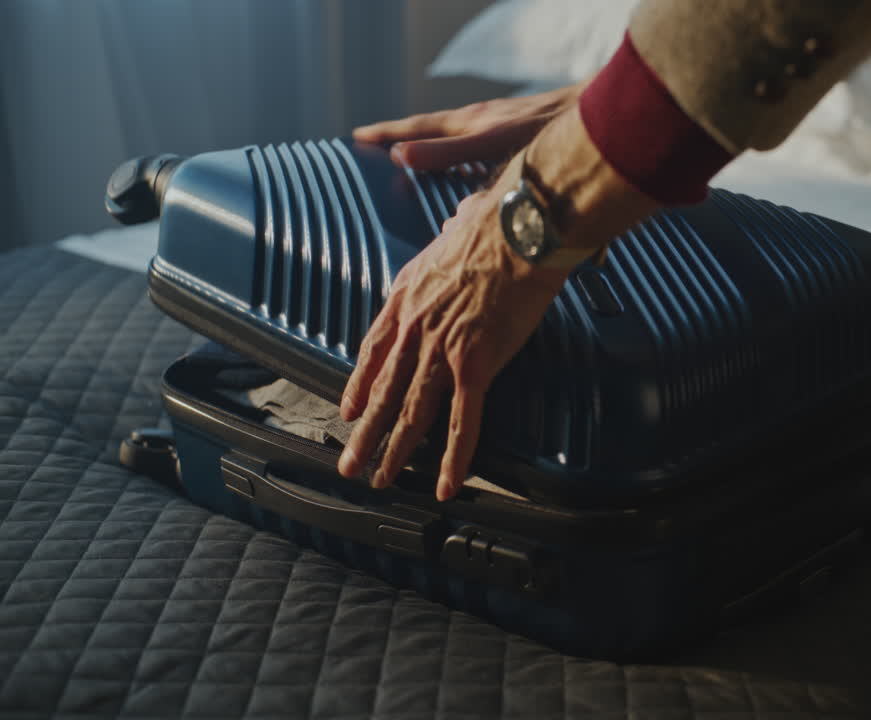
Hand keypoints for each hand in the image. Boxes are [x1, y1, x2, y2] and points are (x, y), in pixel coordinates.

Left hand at [336, 189, 569, 500]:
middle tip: (351, 463)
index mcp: (408, 294)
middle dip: (366, 432)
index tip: (350, 408)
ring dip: (395, 451)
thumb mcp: (460, 221)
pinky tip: (445, 482)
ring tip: (382, 479)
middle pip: (384, 390)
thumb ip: (455, 230)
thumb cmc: (498, 220)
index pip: (374, 349)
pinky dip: (454, 457)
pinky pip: (462, 421)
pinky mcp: (474, 365)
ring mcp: (441, 350)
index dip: (360, 384)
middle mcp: (415, 327)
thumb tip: (464, 217)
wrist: (519, 228)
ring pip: (412, 412)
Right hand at [352, 83, 583, 171]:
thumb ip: (450, 153)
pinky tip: (472, 171)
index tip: (356, 138)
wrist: (597, 117)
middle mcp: (482, 121)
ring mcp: (501, 127)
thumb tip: (402, 155)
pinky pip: (479, 148)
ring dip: (431, 147)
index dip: (386, 135)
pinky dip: (462, 157)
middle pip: (431, 131)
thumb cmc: (549, 129)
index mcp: (470, 123)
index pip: (417, 129)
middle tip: (372, 145)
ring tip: (411, 159)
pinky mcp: (521, 136)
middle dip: (401, 139)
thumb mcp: (493, 144)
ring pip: (455, 139)